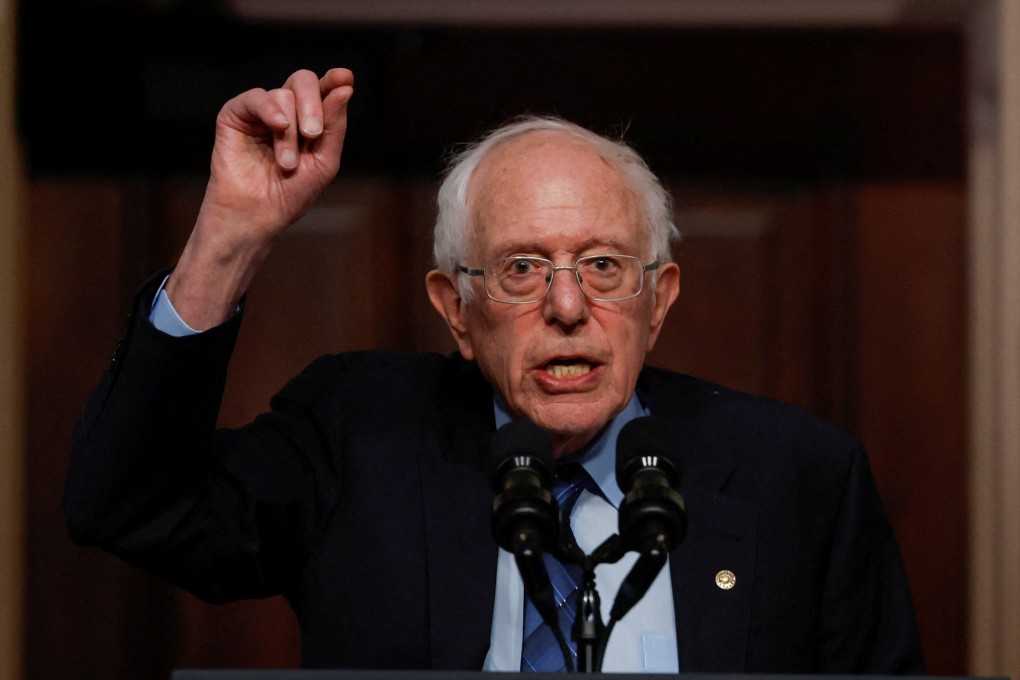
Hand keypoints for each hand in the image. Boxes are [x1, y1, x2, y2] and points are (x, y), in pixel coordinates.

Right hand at [166, 68, 353, 328]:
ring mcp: (260, 112)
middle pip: (303, 81)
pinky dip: (269, 109)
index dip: (334, 80)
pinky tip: (278, 126)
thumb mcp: (324, 161)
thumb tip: (345, 86)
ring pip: (283, 96)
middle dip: (313, 105)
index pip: (323, 90)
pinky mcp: (235, 115)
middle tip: (313, 133)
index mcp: (309, 120)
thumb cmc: (291, 194)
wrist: (256, 216)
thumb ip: (334, 125)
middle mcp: (286, 111)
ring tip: (286, 164)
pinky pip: (255, 97)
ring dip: (290, 133)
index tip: (344, 76)